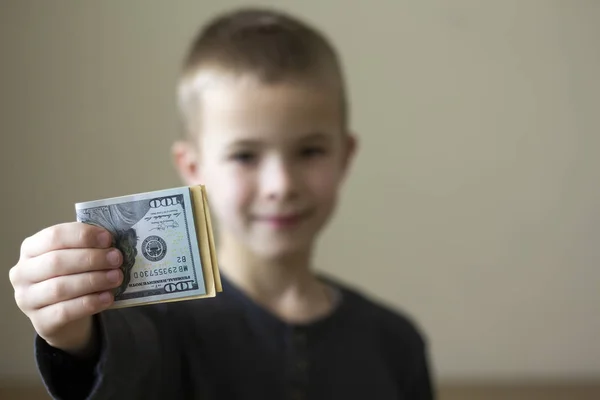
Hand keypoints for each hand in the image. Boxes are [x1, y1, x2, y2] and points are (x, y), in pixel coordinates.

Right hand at [9, 222, 122, 355]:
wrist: (63, 316)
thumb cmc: (70, 277)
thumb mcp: (74, 257)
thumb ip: (87, 247)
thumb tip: (112, 242)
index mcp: (30, 249)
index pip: (54, 236)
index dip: (82, 236)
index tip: (108, 239)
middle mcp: (22, 273)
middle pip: (56, 261)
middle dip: (91, 259)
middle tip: (117, 259)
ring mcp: (27, 300)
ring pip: (60, 287)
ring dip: (93, 280)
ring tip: (116, 277)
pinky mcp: (40, 322)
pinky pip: (65, 312)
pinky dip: (89, 303)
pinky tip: (108, 297)